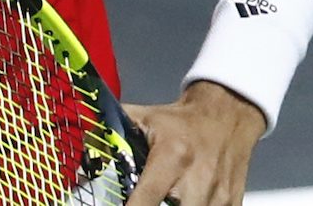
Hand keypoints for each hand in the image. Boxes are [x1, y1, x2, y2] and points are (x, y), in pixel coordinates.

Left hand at [122, 81, 265, 205]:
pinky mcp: (232, 205)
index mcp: (172, 157)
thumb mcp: (144, 119)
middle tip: (142, 203)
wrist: (227, 115)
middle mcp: (198, 180)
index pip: (146, 200)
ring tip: (161, 199)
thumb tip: (79, 148)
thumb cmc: (181, 122)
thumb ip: (113, 133)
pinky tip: (180, 202)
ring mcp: (219, 197)